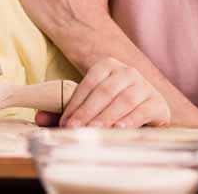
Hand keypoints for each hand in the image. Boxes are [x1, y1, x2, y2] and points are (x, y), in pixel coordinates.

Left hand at [51, 57, 169, 127]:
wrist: (146, 112)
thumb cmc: (111, 108)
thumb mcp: (89, 106)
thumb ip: (65, 111)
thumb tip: (40, 117)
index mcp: (107, 65)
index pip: (88, 84)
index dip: (75, 104)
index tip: (65, 123)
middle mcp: (127, 71)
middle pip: (104, 92)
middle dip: (87, 112)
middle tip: (75, 130)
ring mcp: (145, 86)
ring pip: (123, 101)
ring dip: (107, 117)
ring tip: (94, 131)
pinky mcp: (158, 103)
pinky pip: (143, 111)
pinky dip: (130, 121)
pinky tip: (119, 130)